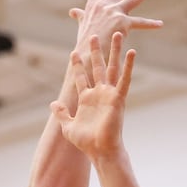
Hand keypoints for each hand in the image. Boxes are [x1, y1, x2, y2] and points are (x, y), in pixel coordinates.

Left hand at [50, 32, 133, 161]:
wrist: (100, 150)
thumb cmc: (86, 142)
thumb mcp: (68, 126)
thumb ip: (62, 114)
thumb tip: (53, 104)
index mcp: (86, 98)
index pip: (81, 77)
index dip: (78, 64)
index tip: (74, 51)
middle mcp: (99, 93)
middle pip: (97, 67)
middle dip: (95, 51)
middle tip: (93, 35)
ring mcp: (109, 94)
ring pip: (112, 68)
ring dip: (115, 52)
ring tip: (118, 35)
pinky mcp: (118, 98)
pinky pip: (124, 79)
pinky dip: (128, 66)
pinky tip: (132, 52)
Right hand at [70, 0, 163, 51]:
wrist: (86, 54)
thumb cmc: (84, 42)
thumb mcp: (82, 25)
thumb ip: (81, 16)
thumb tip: (73, 11)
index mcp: (94, 4)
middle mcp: (105, 4)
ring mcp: (115, 12)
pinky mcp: (123, 23)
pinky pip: (140, 23)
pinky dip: (150, 24)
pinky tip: (160, 24)